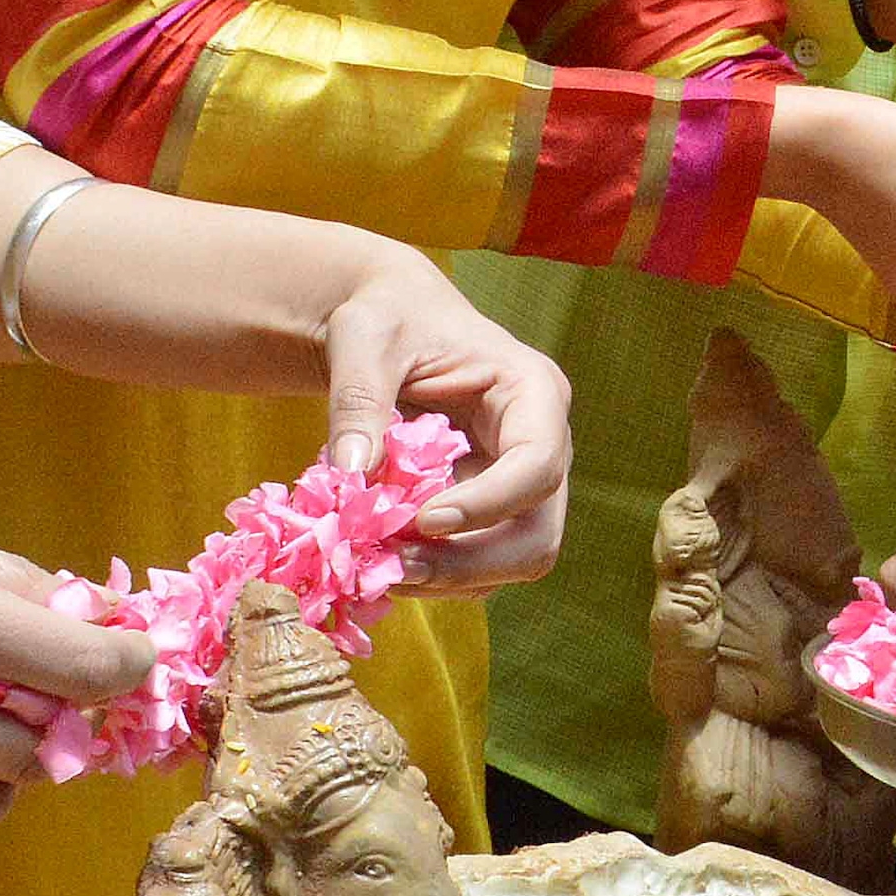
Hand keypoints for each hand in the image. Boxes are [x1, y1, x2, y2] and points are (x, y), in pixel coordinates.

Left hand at [317, 254, 572, 590]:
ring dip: (447, 577)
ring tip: (377, 563)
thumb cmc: (385, 318)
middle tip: (395, 566)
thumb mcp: (364, 339)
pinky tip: (382, 557)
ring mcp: (520, 485)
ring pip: (511, 562)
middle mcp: (542, 445)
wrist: (387, 326)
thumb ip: (359, 399)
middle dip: (469, 562)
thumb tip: (353, 474)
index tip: (422, 520)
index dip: (487, 504)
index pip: (537, 464)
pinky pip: (477, 565)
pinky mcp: (490, 512)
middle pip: (538, 534)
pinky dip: (434, 574)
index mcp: (532, 391)